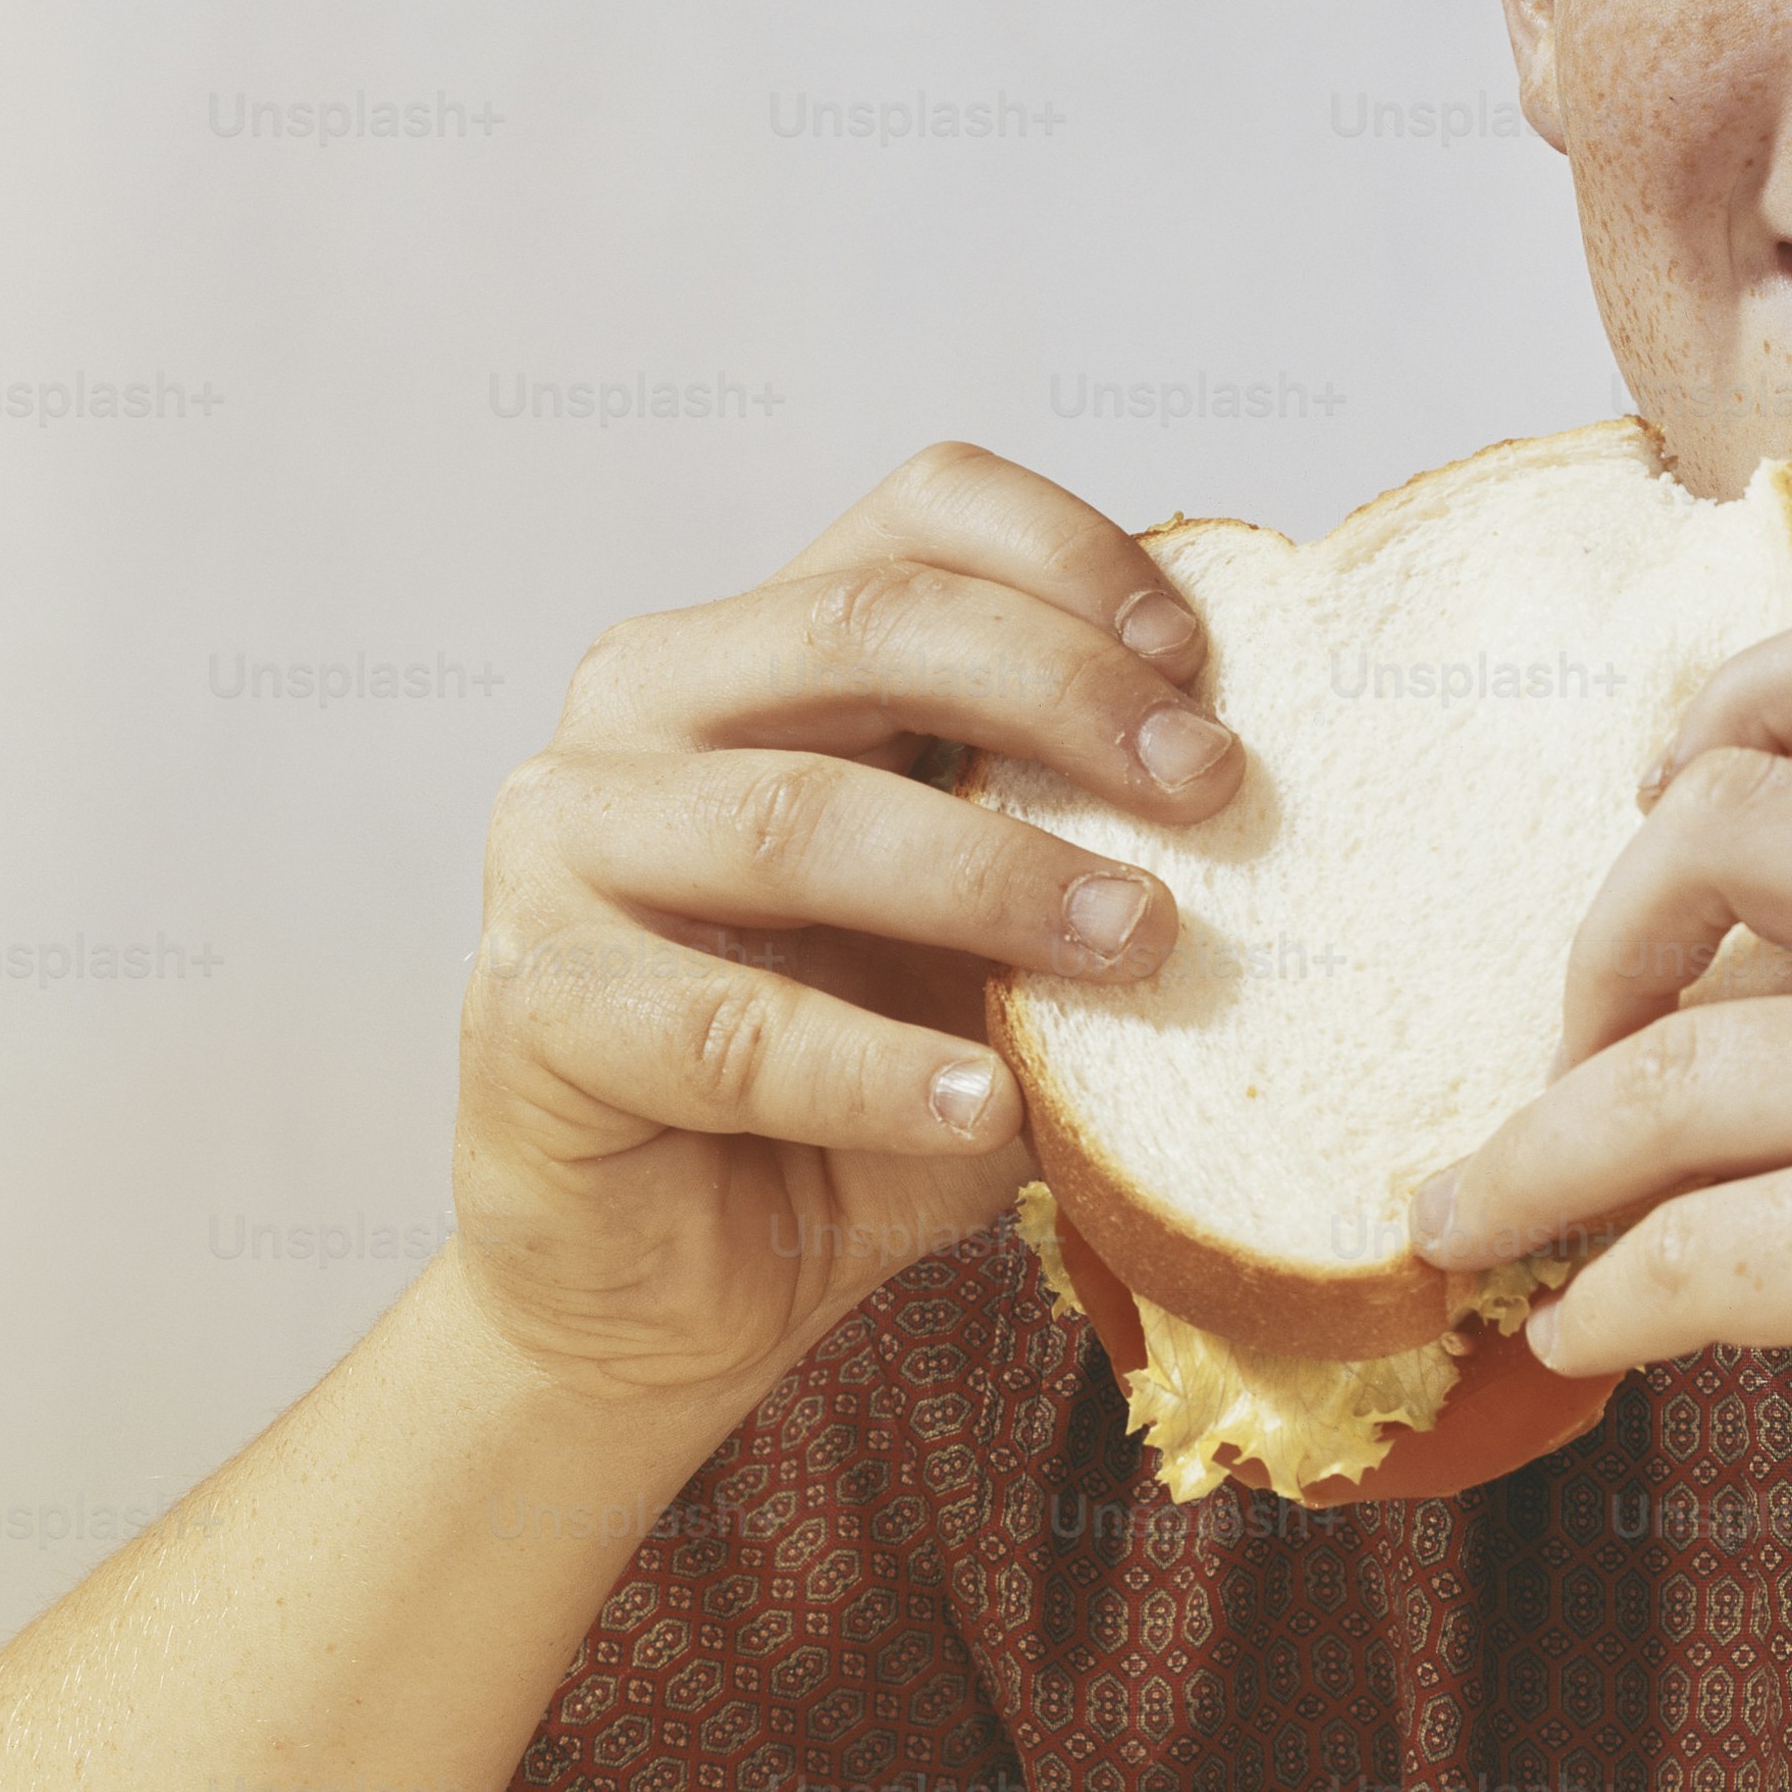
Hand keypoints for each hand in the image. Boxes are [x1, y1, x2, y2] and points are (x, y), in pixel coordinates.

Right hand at [450, 441, 1246, 1413]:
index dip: (1071, 554)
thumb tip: (1259, 774)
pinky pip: (731, 1026)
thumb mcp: (992, 922)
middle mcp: (648, 701)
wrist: (686, 1279)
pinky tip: (995, 1107)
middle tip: (1213, 789)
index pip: (921, 512)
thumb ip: (1075, 825)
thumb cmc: (861, 1069)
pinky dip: (880, 1068)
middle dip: (1065, 695)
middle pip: (870, 625)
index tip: (1201, 659)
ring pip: (801, 816)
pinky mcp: (532, 1005)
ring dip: (997, 877)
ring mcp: (565, 843)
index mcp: (766, 639)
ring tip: (1144, 941)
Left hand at [1409, 588, 1791, 1693]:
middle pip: (1722, 813)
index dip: (1744, 691)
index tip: (1659, 790)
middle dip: (1594, 942)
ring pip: (1660, 1068)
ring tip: (1475, 1219)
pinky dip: (1597, 1306)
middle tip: (1569, 1060)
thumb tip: (1714, 950)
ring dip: (1525, 1161)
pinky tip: (1584, 1338)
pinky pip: (1680, 1252)